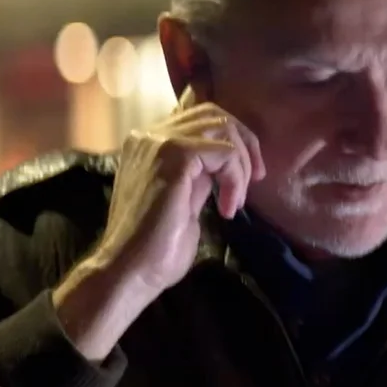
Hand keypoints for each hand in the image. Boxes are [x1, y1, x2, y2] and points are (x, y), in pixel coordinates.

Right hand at [52, 87, 264, 361]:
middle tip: (255, 179)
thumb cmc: (157, 244)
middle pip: (215, 114)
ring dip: (240, 166)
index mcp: (149, 142)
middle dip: (245, 143)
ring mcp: (158, 142)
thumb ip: (199, 172)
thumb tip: (227, 159)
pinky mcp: (173, 156)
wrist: (131, 271)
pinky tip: (227, 208)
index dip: (233, 138)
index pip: (201, 117)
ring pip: (222, 129)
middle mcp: (149, 134)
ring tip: (235, 200)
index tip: (249, 173)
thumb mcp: (185, 196)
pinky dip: (234, 179)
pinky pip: (224, 152)